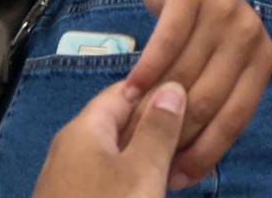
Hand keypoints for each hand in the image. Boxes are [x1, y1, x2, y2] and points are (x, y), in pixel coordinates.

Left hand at [32, 80, 185, 197]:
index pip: (127, 89)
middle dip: (161, 124)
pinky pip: (111, 179)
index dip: (162, 87)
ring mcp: (71, 180)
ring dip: (152, 154)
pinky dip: (137, 178)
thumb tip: (171, 85)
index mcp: (84, 129)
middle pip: (123, 121)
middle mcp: (73, 148)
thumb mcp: (142, 172)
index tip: (196, 91)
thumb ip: (159, 127)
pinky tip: (160, 186)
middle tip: (199, 129)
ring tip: (187, 159)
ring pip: (120, 154)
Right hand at [123, 0, 271, 189]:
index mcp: (262, 56)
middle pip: (208, 99)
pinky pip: (167, 40)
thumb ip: (212, 99)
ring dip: (153, 107)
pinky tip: (128, 90)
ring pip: (184, 74)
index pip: (236, 117)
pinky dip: (146, 70)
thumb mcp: (218, 59)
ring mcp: (222, 9)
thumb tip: (187, 167)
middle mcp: (248, 32)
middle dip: (175, 134)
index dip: (206, 153)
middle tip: (144, 156)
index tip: (177, 178)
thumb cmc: (201, 24)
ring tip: (128, 131)